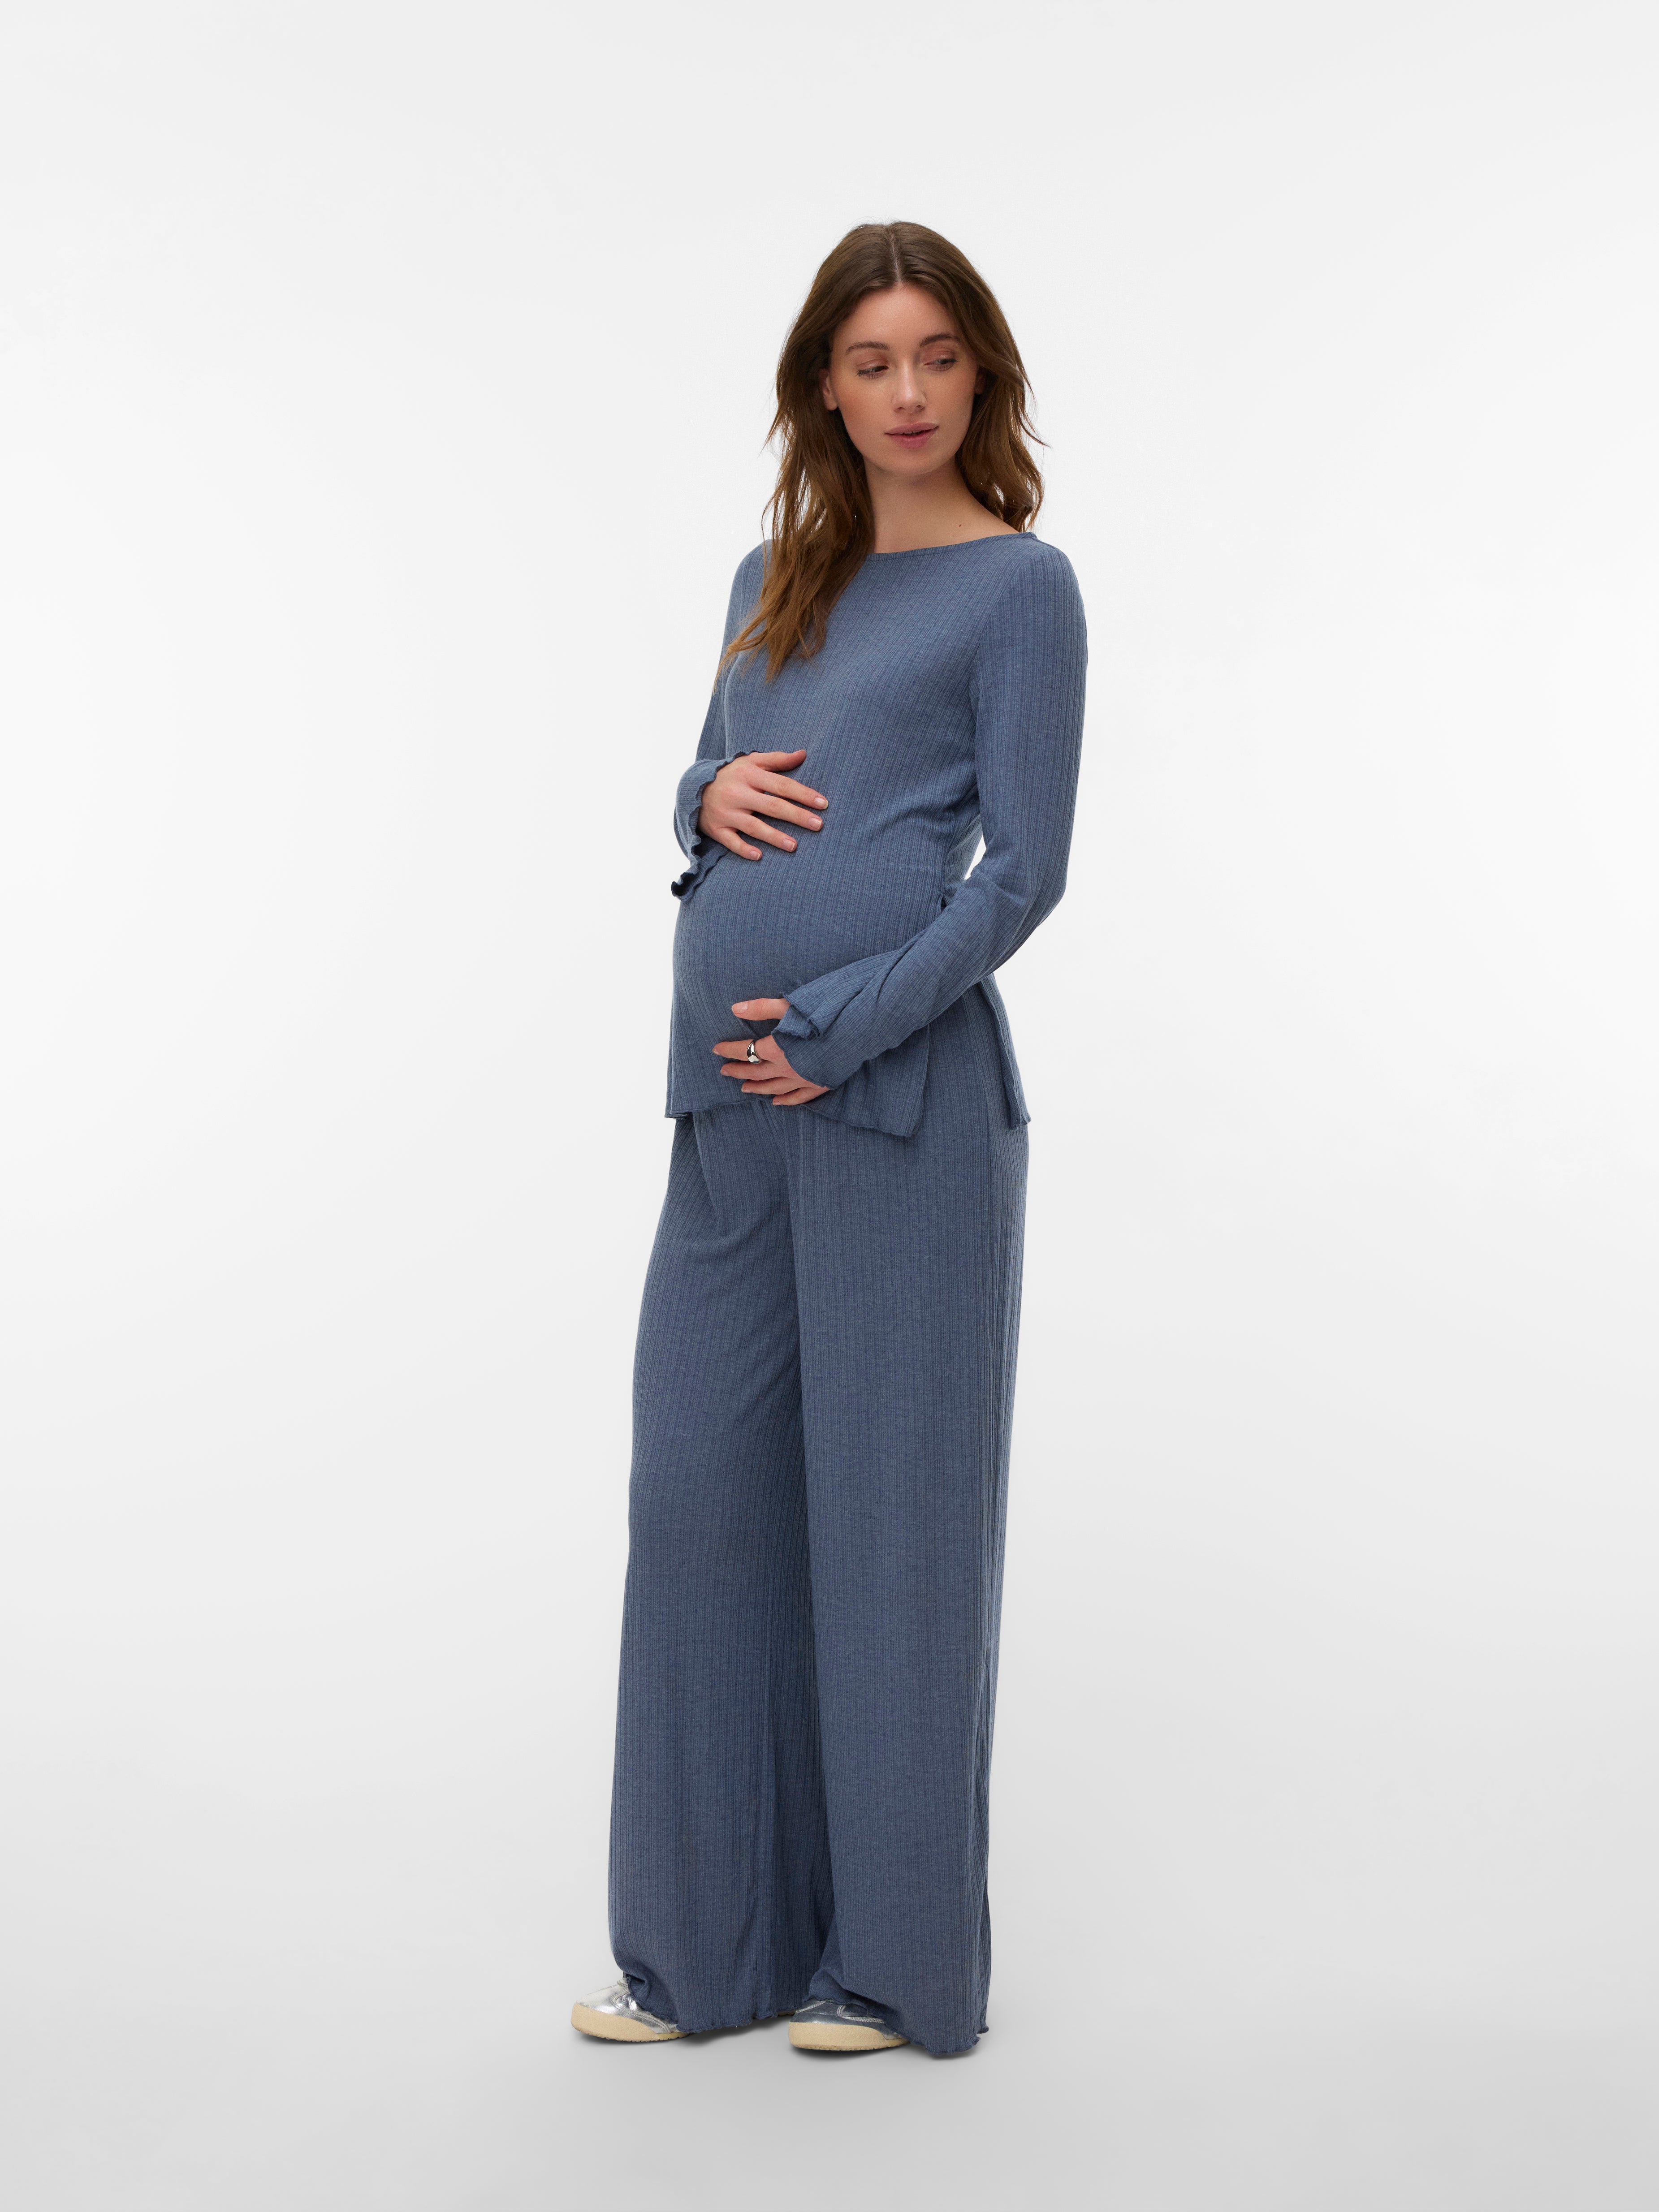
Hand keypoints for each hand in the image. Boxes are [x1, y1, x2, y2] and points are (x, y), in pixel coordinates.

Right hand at [698, 749, 827, 860]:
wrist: (694, 790)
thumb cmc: (732, 775)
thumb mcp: (751, 762)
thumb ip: (777, 759)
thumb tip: (803, 754)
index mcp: (748, 775)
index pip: (781, 785)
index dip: (803, 794)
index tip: (823, 803)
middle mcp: (737, 793)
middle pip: (772, 806)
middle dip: (797, 816)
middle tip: (818, 825)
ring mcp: (726, 813)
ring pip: (754, 827)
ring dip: (775, 837)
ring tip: (794, 846)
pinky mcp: (717, 829)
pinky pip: (731, 842)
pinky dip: (744, 849)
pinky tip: (759, 856)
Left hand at [713, 999, 829, 1104]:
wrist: (856, 1032)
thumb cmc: (823, 1016)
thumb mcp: (789, 1007)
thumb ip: (761, 1008)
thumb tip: (734, 1009)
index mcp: (777, 1048)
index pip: (746, 1050)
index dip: (729, 1050)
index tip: (716, 1049)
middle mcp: (786, 1068)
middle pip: (756, 1073)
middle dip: (738, 1071)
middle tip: (724, 1071)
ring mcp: (802, 1079)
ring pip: (773, 1088)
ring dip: (757, 1088)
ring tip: (744, 1089)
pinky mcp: (818, 1084)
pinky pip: (798, 1098)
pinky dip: (785, 1101)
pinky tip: (776, 1103)